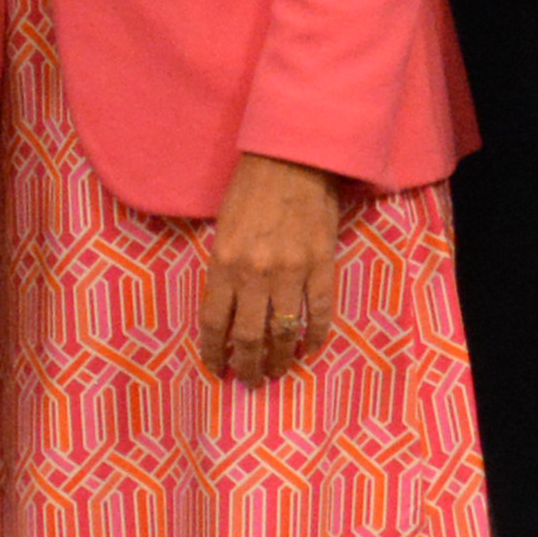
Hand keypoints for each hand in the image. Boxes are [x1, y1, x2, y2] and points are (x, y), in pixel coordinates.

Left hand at [197, 152, 351, 380]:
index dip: (214, 352)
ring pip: (284, 333)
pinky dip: (315, 337)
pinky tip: (310, 349)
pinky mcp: (323, 265)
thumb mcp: (223, 228)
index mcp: (224, 263)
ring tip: (276, 372)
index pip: (214, 322)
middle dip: (247, 366)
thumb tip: (228, 311)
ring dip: (280, 359)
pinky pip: (320, 314)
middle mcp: (256, 274)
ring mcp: (293, 272)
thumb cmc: (251, 187)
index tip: (217, 368)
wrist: (294, 155)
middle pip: (249, 337)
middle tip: (248, 381)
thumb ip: (224, 269)